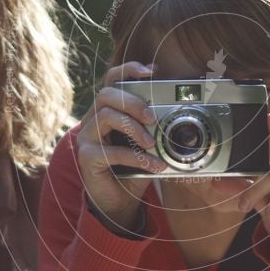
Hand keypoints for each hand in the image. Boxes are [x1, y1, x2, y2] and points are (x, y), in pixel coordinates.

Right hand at [75, 61, 166, 229]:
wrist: (118, 201)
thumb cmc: (133, 168)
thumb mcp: (148, 144)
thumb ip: (157, 129)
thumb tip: (183, 117)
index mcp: (108, 109)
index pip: (112, 79)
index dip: (129, 70)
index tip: (151, 72)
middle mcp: (93, 119)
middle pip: (107, 94)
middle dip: (133, 102)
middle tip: (152, 117)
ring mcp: (87, 138)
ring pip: (106, 117)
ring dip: (134, 128)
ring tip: (152, 143)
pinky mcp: (87, 158)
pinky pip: (110, 151)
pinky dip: (136, 158)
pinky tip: (154, 166)